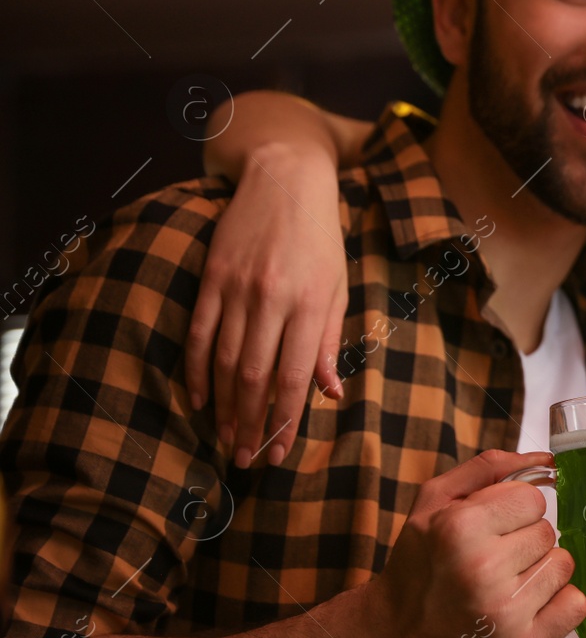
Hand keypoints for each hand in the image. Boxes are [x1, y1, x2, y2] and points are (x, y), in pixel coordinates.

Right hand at [186, 142, 347, 468]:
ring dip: (223, 406)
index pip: (294, 376)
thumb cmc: (321, 239)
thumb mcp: (337, 287)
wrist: (285, 178)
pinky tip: (198, 398)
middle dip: (250, 423)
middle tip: (245, 459)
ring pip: (224, 360)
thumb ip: (329, 341)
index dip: (284, 420)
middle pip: (254, 376)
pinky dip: (196, 370)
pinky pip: (199, 333)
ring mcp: (237, 288)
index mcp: (310, 305)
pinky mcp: (212, 278)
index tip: (278, 454)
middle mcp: (272, 300)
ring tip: (225, 438)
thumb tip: (327, 394)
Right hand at [364, 450, 585, 637]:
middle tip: (491, 562)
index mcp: (460, 529)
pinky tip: (525, 607)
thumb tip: (547, 459)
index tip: (488, 529)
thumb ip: (488, 468)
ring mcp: (506, 615)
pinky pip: (576, 605)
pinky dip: (558, 604)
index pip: (532, 499)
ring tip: (505, 586)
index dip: (512, 511)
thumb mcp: (434, 502)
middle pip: (548, 533)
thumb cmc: (419, 565)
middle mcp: (484, 571)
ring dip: (540, 572)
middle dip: (524, 542)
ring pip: (564, 566)